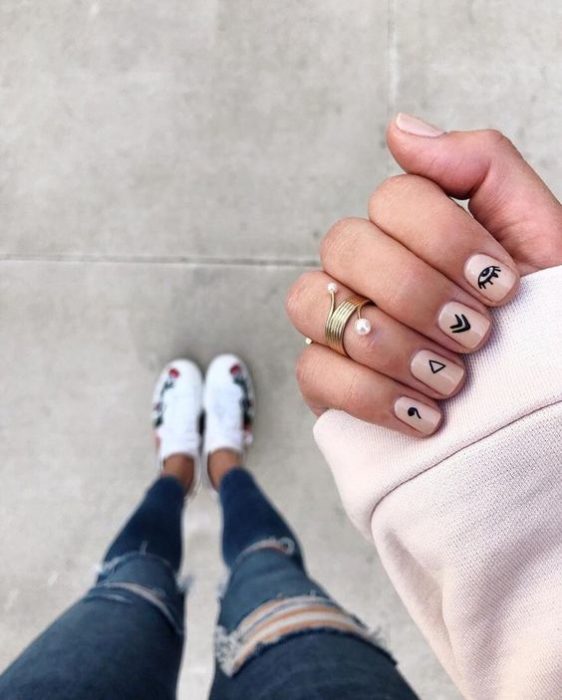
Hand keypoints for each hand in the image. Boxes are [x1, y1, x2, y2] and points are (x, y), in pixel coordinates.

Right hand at [286, 114, 561, 437]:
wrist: (539, 400)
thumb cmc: (537, 322)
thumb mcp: (535, 234)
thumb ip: (481, 165)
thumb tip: (400, 129)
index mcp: (411, 231)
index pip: (393, 198)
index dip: (446, 239)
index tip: (501, 285)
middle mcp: (364, 269)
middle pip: (346, 244)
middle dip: (419, 294)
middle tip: (475, 333)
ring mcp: (336, 322)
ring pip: (312, 302)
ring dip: (391, 345)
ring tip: (451, 377)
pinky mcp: (325, 380)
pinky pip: (312, 369)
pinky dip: (372, 395)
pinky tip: (424, 413)